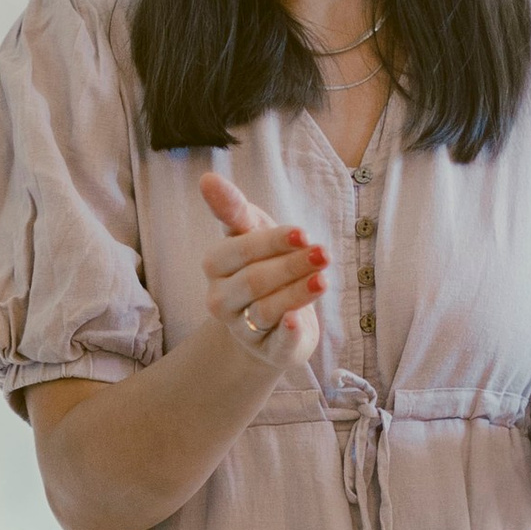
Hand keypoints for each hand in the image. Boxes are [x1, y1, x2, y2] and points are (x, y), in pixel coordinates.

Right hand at [199, 172, 323, 379]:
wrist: (270, 317)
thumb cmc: (260, 264)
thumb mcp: (250, 230)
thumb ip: (232, 208)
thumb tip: (207, 178)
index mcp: (216, 266)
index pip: (239, 251)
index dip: (270, 242)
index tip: (301, 233)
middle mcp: (222, 300)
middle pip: (254, 281)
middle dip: (290, 266)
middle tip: (323, 252)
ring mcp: (243, 329)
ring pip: (267, 310)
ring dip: (297, 293)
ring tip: (323, 279)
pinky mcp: (269, 351)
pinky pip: (276, 344)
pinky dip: (286, 334)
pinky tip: (297, 322)